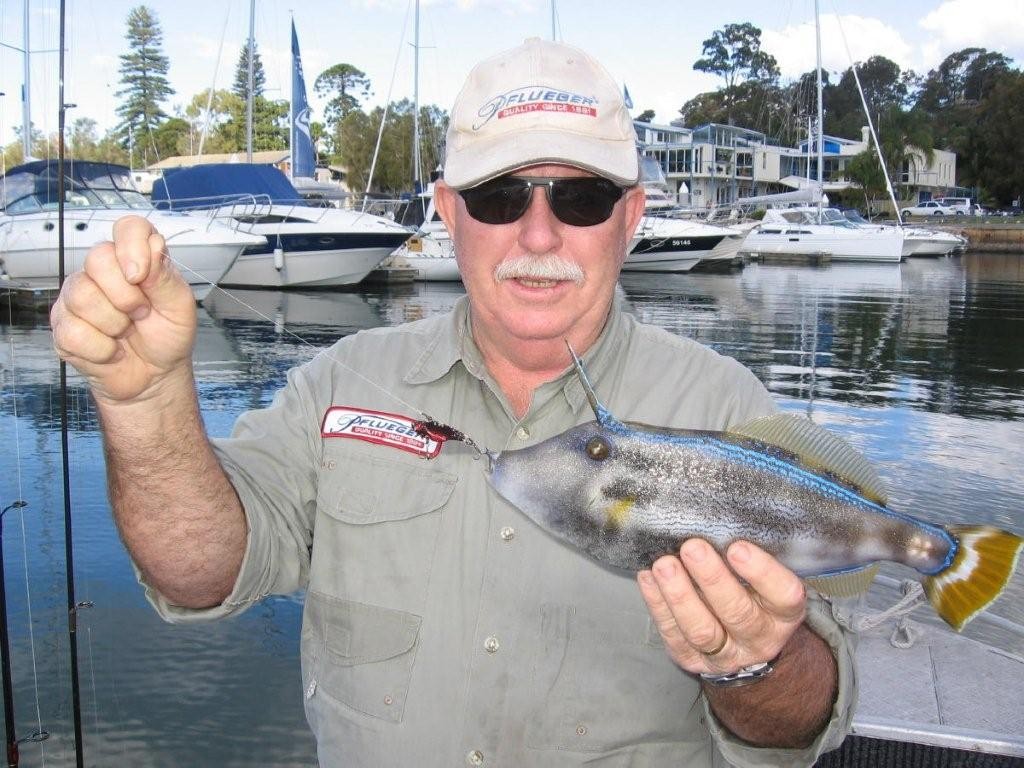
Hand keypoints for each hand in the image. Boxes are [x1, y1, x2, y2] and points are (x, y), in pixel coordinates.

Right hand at [50, 215, 197, 403]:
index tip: (140, 276)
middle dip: (126, 295)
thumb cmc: (167, 337)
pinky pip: (75, 331)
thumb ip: (165, 276)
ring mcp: (77, 297)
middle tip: (141, 314)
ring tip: (126, 332)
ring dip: (115, 324)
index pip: (128, 228)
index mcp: (134, 259)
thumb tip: (153, 244)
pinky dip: (102, 349)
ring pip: (83, 296)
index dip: (132, 245)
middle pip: (97, 259)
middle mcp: (101, 272)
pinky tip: (111, 349)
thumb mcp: (180, 308)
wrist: (154, 377)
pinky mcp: (63, 326)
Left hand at [637, 539, 805, 675]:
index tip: (737, 547)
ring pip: (702, 631)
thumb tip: (715, 519)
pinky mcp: (693, 660)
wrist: (745, 642)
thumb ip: (749, 556)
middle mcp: (760, 637)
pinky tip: (648, 578)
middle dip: (712, 579)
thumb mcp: (764, 577)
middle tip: (692, 548)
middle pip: (738, 613)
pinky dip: (658, 605)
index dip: (762, 572)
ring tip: (664, 565)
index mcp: (784, 613)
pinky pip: (673, 635)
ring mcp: (726, 654)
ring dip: (680, 596)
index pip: (783, 595)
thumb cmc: (753, 593)